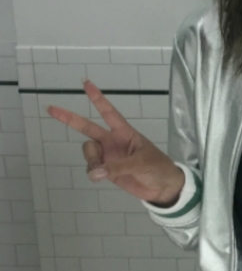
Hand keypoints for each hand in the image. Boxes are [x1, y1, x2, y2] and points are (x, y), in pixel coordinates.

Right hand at [46, 80, 184, 206]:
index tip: (86, 83)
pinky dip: (93, 172)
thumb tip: (95, 173)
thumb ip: (118, 167)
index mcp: (124, 133)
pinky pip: (91, 167)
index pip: (109, 112)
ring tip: (100, 171)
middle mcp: (112, 141)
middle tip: (50, 108)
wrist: (162, 187)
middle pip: (87, 127)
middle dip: (69, 118)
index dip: (98, 98)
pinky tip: (100, 176)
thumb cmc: (157, 167)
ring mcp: (108, 155)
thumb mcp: (142, 163)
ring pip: (88, 151)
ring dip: (91, 160)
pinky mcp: (105, 170)